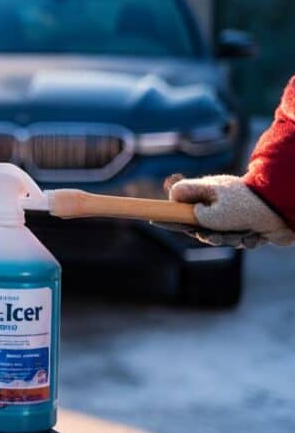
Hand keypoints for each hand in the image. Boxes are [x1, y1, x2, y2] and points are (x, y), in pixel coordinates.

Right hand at [156, 174, 294, 247]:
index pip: (177, 200)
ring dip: (231, 239)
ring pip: (220, 235)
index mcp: (205, 192)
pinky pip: (238, 239)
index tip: (152, 218)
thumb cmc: (246, 208)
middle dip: (209, 235)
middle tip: (218, 235)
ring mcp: (233, 211)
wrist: (283, 208)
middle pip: (198, 225)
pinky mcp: (248, 222)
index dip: (166, 212)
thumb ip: (192, 215)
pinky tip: (255, 235)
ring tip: (243, 234)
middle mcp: (217, 201)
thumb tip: (191, 217)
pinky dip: (246, 240)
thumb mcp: (211, 213)